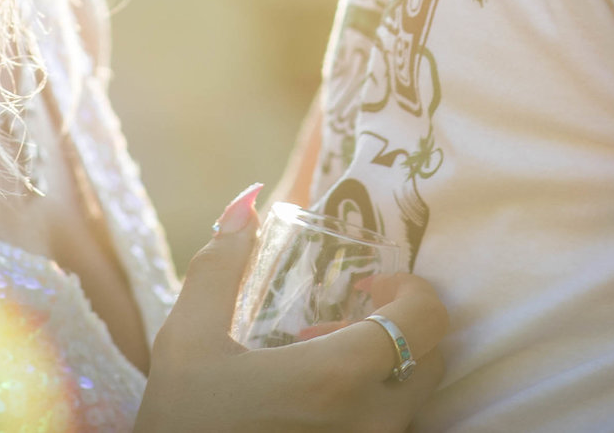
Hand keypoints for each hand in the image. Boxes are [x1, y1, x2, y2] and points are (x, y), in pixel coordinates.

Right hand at [136, 185, 448, 432]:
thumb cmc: (182, 423)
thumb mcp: (187, 339)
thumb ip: (220, 265)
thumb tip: (246, 203)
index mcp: (337, 379)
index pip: (426, 320)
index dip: (412, 291)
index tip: (373, 285)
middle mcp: (370, 425)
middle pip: (430, 363)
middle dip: (401, 333)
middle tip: (346, 326)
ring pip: (412, 406)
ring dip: (385, 377)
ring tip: (323, 370)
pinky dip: (370, 413)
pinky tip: (316, 410)